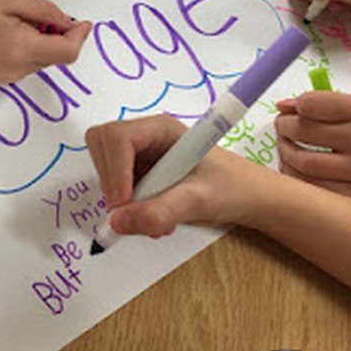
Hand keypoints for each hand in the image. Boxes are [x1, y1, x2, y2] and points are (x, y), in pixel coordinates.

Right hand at [0, 0, 91, 82]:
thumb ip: (45, 11)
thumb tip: (69, 24)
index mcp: (20, 49)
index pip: (67, 53)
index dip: (80, 38)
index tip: (84, 23)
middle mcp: (16, 70)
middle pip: (56, 57)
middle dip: (60, 36)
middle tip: (42, 14)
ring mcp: (7, 77)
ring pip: (43, 61)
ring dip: (44, 42)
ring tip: (19, 21)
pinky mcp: (1, 77)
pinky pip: (29, 64)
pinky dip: (32, 48)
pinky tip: (13, 32)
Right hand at [85, 115, 264, 237]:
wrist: (248, 199)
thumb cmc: (232, 188)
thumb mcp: (197, 200)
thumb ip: (158, 211)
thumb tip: (116, 222)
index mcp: (160, 129)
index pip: (116, 138)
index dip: (113, 171)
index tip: (123, 203)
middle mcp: (146, 137)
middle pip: (101, 146)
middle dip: (111, 182)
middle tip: (132, 208)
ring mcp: (140, 155)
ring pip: (105, 170)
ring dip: (121, 200)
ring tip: (154, 218)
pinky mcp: (139, 174)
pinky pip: (116, 188)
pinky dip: (128, 208)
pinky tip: (155, 217)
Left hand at [275, 92, 350, 200]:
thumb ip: (337, 105)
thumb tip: (288, 105)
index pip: (312, 104)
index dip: (295, 106)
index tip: (290, 109)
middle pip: (302, 131)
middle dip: (285, 126)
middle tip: (283, 127)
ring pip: (301, 162)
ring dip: (285, 152)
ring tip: (287, 146)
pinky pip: (313, 189)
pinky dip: (295, 178)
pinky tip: (296, 171)